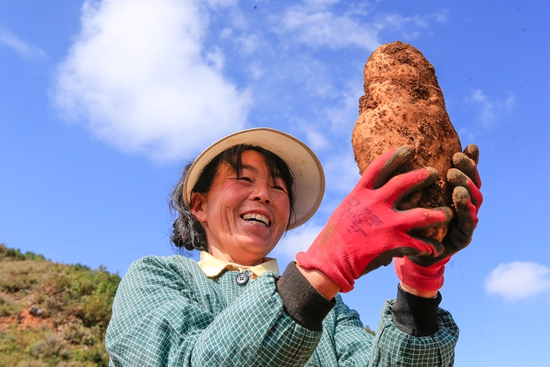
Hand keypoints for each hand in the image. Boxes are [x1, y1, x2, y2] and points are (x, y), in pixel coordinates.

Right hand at [296, 146, 451, 292]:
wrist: (331, 259)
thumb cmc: (335, 236)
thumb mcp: (346, 209)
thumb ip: (361, 199)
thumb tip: (370, 191)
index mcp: (361, 193)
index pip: (379, 167)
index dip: (395, 156)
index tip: (409, 148)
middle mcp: (375, 203)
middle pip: (403, 183)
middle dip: (421, 176)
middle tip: (434, 172)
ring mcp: (386, 223)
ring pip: (421, 215)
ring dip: (437, 215)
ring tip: (448, 214)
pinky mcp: (393, 243)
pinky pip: (419, 244)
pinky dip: (429, 247)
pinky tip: (435, 249)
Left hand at [394, 145, 482, 291]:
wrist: (409, 254)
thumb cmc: (410, 220)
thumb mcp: (411, 196)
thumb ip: (416, 177)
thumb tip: (408, 149)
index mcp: (454, 194)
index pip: (467, 174)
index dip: (470, 160)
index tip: (468, 147)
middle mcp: (463, 206)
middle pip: (472, 185)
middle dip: (467, 170)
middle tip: (456, 159)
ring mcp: (465, 222)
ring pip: (474, 202)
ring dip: (466, 188)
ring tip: (456, 179)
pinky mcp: (462, 239)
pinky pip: (468, 224)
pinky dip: (466, 212)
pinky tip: (460, 200)